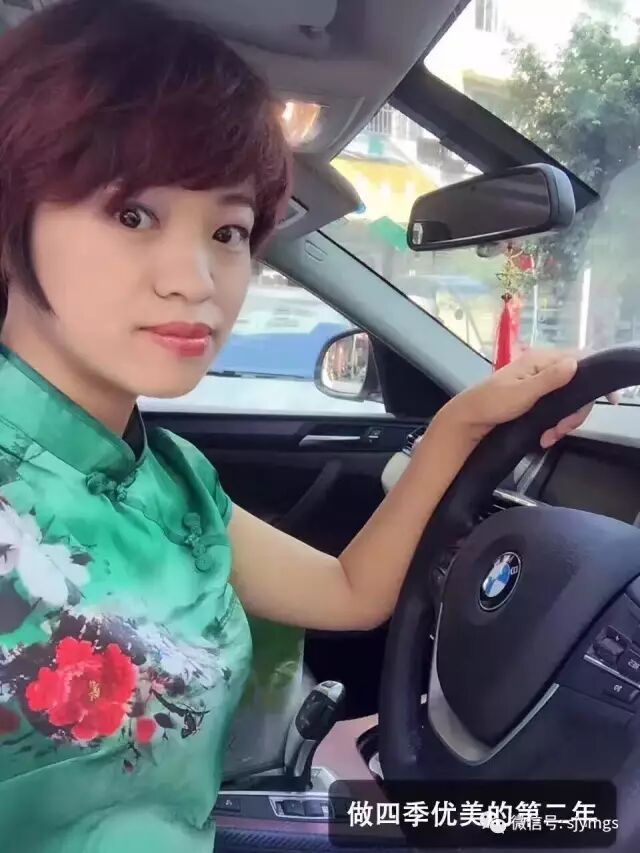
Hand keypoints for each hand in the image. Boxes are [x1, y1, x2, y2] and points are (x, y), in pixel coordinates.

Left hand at [441, 349, 616, 448]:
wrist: (468, 421)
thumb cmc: (491, 404)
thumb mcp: (522, 393)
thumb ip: (549, 379)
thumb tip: (575, 364)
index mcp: (540, 360)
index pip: (579, 359)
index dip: (594, 378)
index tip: (606, 401)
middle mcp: (543, 369)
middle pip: (577, 386)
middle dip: (574, 412)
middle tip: (561, 430)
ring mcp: (539, 385)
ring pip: (568, 402)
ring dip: (563, 423)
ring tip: (548, 437)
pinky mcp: (536, 401)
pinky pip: (556, 411)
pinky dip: (554, 425)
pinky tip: (544, 437)